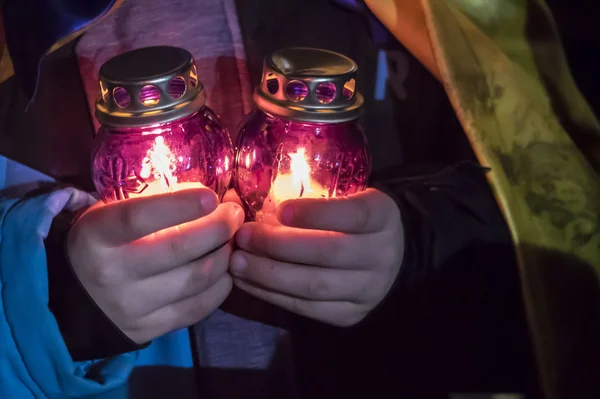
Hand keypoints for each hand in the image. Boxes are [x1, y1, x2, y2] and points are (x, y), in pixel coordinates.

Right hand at [67, 188, 244, 343]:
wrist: (74, 300)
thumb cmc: (102, 243)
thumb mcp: (111, 213)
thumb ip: (153, 200)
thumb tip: (208, 197)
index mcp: (97, 236)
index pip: (139, 218)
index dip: (180, 205)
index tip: (212, 196)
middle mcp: (112, 273)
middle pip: (179, 249)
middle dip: (219, 227)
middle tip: (235, 213)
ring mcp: (132, 306)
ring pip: (196, 279)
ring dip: (225, 255)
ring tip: (232, 240)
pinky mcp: (150, 330)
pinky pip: (199, 307)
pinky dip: (221, 285)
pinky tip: (224, 269)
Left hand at [229, 188, 403, 326]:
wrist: (390, 258)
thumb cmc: (354, 219)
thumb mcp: (347, 196)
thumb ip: (311, 195)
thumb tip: (243, 196)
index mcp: (382, 216)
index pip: (354, 214)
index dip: (317, 213)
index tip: (280, 210)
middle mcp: (381, 254)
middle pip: (328, 253)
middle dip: (278, 245)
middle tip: (244, 236)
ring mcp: (368, 290)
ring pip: (314, 285)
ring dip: (269, 274)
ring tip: (237, 262)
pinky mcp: (350, 314)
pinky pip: (307, 308)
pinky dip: (272, 295)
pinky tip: (248, 281)